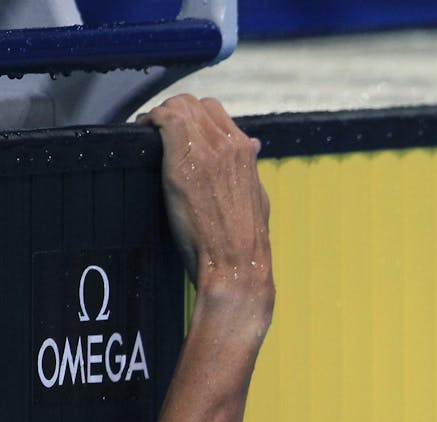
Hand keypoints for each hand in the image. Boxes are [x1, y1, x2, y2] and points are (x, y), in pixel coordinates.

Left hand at [139, 95, 272, 341]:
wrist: (236, 265)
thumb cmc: (244, 244)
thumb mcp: (257, 199)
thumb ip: (249, 170)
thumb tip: (252, 147)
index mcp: (246, 153)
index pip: (215, 112)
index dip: (193, 117)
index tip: (177, 130)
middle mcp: (230, 145)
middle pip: (195, 104)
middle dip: (173, 112)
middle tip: (156, 130)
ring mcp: (208, 151)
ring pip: (179, 106)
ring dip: (159, 115)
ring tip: (146, 132)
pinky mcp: (185, 160)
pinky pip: (164, 119)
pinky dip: (149, 120)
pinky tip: (140, 133)